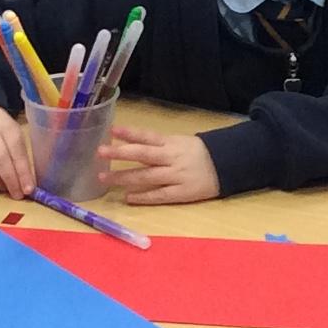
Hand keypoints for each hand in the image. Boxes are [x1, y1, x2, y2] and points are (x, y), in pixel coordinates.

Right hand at [0, 103, 33, 197]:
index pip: (16, 151)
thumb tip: (26, 184)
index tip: (28, 189)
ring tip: (3, 188)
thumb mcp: (14, 135)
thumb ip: (20, 157)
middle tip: (17, 194)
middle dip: (9, 180)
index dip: (23, 173)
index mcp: (6, 127)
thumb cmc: (1, 129)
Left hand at [98, 127, 218, 204]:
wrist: (227, 166)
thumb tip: (130, 144)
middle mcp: (172, 158)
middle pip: (143, 154)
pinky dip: (143, 196)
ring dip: (124, 178)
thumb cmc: (198, 153)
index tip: (112, 131)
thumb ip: (158, 145)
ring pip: (147, 176)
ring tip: (104, 179)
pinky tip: (128, 197)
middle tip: (100, 153)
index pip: (148, 136)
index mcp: (172, 143)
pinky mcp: (181, 192)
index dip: (130, 133)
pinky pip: (159, 195)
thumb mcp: (180, 142)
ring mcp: (176, 176)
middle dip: (120, 153)